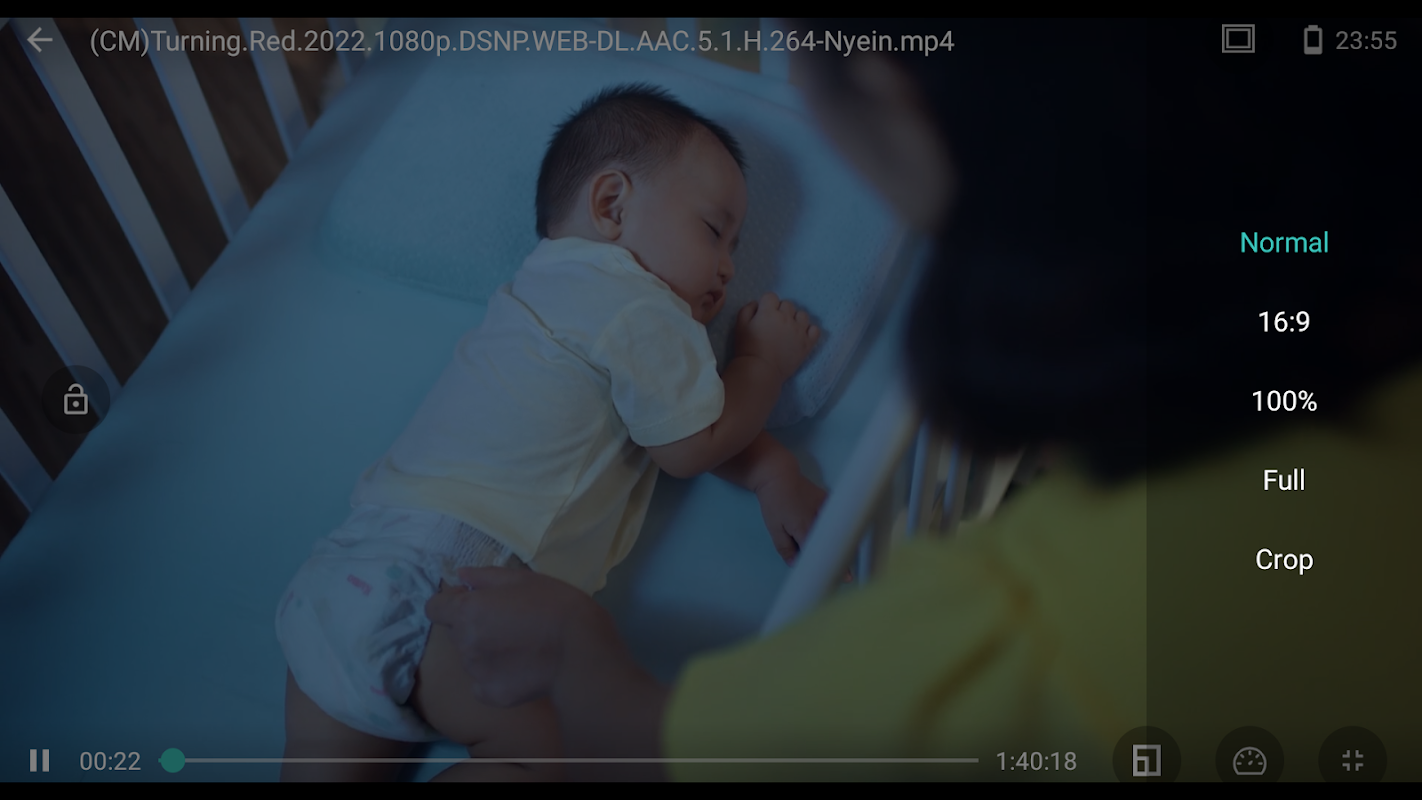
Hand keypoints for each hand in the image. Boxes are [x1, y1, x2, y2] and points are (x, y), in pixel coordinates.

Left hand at [424, 567, 609, 708]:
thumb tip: (460, 576)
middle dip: (474, 625)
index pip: (434, 608)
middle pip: (456, 632)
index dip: (451, 603)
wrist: (581, 652)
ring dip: (486, 650)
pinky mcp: (489, 696)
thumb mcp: (524, 580)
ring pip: (470, 657)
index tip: (474, 602)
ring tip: (520, 647)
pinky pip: (482, 683)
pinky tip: (519, 669)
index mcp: (468, 611)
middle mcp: (464, 643)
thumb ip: (486, 577)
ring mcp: (475, 673)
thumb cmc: (556, 606)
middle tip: (509, 623)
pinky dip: (495, 676)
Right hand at [733, 293, 820, 382]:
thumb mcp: (739, 326)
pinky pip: (815, 329)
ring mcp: (799, 330)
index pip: (771, 296)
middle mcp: (786, 317)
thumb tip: (757, 303)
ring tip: (789, 331)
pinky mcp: (807, 343)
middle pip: (788, 304)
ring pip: (802, 315)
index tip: (764, 315)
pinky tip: (801, 336)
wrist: (761, 370)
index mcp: (769, 312)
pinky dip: (809, 331)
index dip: (767, 305)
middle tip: (774, 325)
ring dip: (796, 319)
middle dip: (781, 312)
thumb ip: (747, 309)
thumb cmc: (747, 348)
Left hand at [756, 468, 849, 581]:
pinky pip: (839, 516)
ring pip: (839, 530)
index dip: (831, 564)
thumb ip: (785, 548)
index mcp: (804, 528)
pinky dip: (842, 527)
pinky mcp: (829, 499)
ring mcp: (826, 507)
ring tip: (849, 557)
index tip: (844, 578)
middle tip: (849, 575)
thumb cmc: (773, 503)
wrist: (778, 475)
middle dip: (843, 558)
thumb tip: (796, 564)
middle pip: (834, 542)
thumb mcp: (774, 528)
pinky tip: (846, 535)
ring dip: (844, 544)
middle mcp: (819, 518)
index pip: (820, 551)